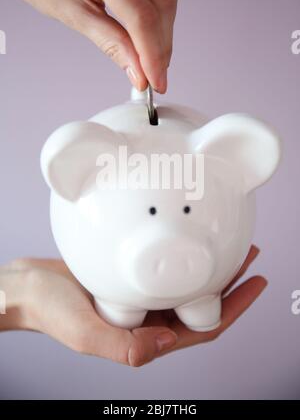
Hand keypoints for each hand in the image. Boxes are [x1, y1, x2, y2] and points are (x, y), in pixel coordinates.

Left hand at [0, 0, 180, 92]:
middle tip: (155, 72)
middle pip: (161, 0)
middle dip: (162, 43)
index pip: (140, 14)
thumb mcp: (69, 11)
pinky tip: (154, 17)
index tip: (156, 80)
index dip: (153, 53)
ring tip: (152, 48)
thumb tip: (138, 71)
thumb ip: (110, 41)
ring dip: (166, 22)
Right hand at [0, 245, 265, 366]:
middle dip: (230, 282)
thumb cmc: (51, 311)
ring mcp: (140, 298)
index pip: (204, 327)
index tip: (257, 282)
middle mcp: (149, 319)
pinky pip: (166, 269)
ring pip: (187, 284)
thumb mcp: (86, 334)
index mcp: (147, 337)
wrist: (29, 286)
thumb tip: (168, 342)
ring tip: (230, 245)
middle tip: (249, 255)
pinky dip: (183, 256)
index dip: (235, 309)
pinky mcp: (129, 279)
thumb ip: (127, 347)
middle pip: (202, 302)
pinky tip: (189, 240)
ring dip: (210, 267)